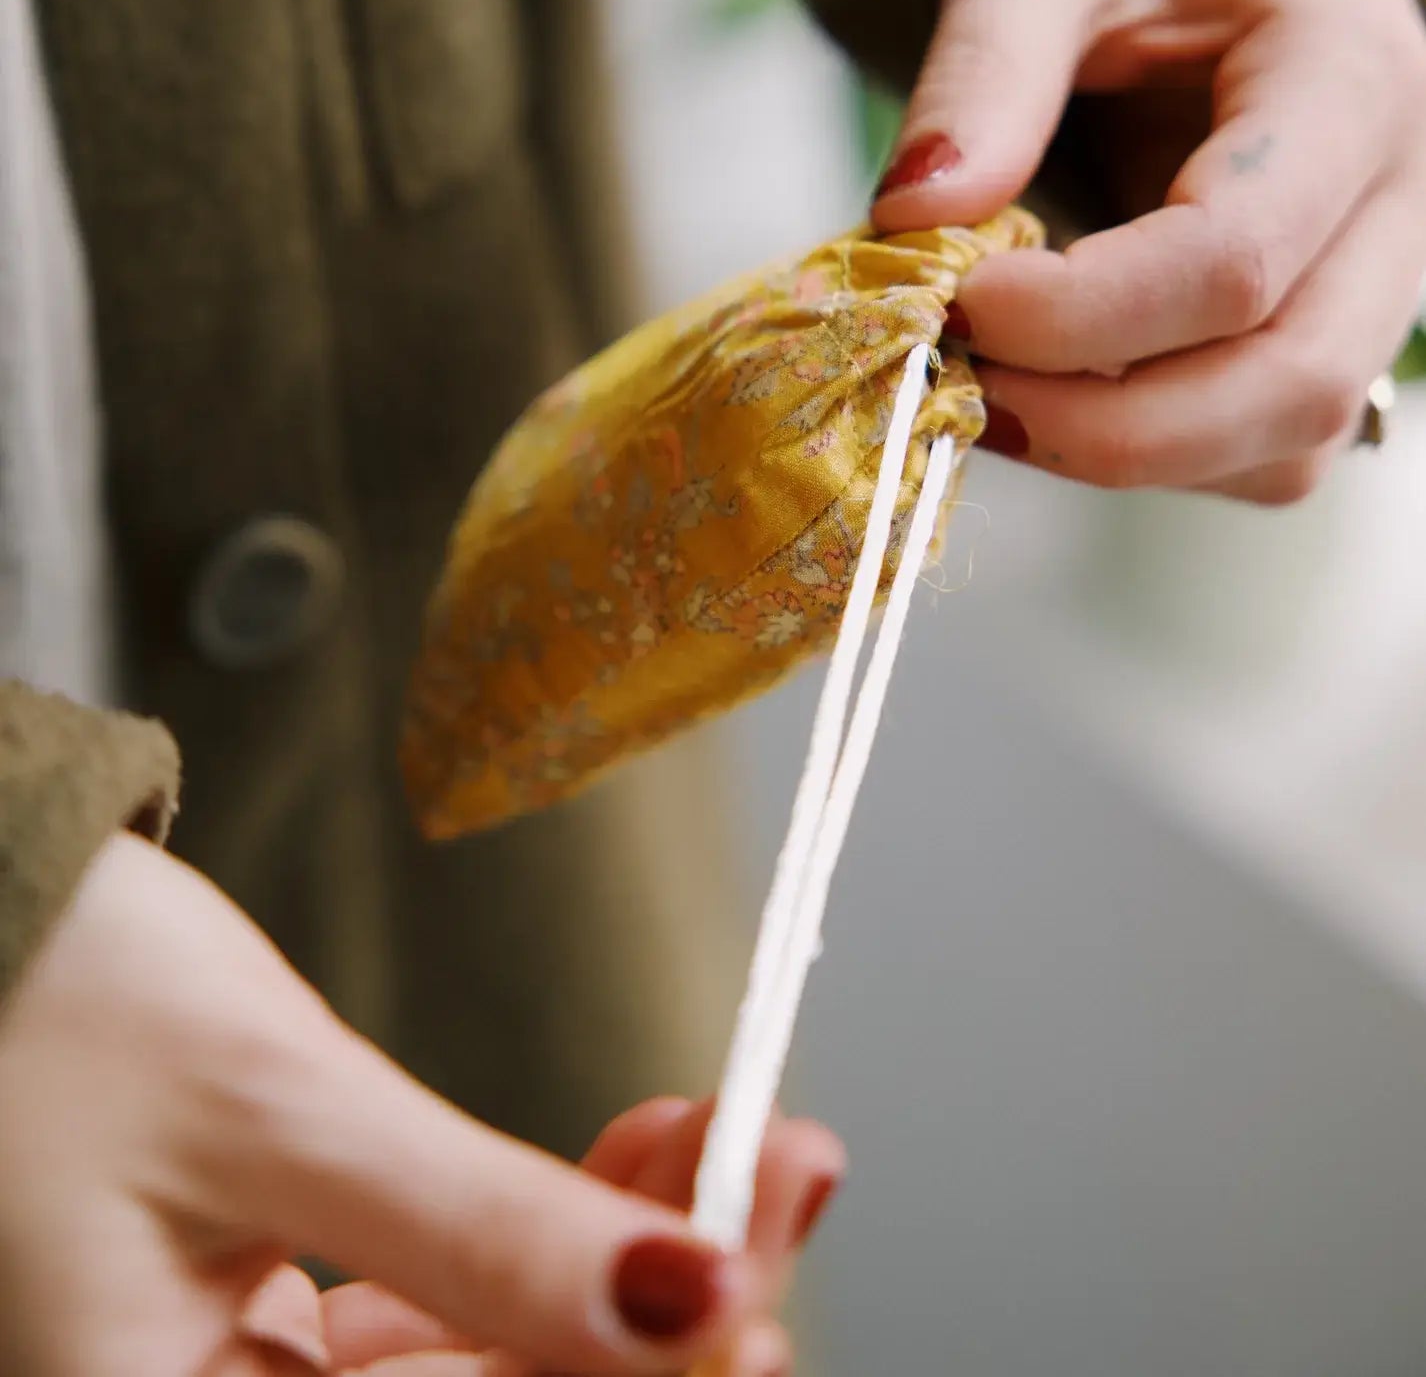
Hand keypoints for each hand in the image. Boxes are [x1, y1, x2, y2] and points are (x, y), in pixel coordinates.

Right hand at [248, 1094, 838, 1376]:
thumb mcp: (275, 1110)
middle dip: (665, 1291)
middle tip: (778, 1163)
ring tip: (732, 1133)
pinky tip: (644, 1146)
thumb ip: (473, 1230)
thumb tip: (691, 1301)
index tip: (758, 1249)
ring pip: (489, 1360)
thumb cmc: (57, 996)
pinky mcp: (271, 1317)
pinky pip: (444, 1309)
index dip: (650, 1370)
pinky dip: (548, 1227)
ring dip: (627, 1245)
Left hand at [874, 0, 1425, 503]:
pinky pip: (1259, 459)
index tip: (955, 303)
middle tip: (964, 390)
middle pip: (1292, 383)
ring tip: (994, 391)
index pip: (1236, 253)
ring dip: (1125, 453)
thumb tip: (915, 218)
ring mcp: (1381, 290)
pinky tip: (1055, 396)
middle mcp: (1403, 203)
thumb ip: (982, 67)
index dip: (1082, 312)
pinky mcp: (1330, 346)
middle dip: (1107, 427)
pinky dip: (1150, 457)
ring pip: (1284, 448)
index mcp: (1351, 77)